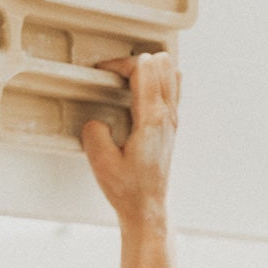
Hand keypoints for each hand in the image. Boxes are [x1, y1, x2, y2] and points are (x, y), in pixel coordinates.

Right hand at [81, 52, 179, 228]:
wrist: (146, 206)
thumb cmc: (128, 189)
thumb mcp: (101, 163)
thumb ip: (94, 134)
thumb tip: (96, 120)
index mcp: (151, 120)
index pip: (143, 69)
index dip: (119, 63)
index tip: (103, 71)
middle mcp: (167, 116)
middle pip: (160, 64)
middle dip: (134, 61)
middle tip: (114, 72)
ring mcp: (172, 120)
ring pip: (171, 73)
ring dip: (149, 68)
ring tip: (128, 76)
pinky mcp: (171, 126)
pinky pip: (173, 88)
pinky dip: (160, 80)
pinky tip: (145, 88)